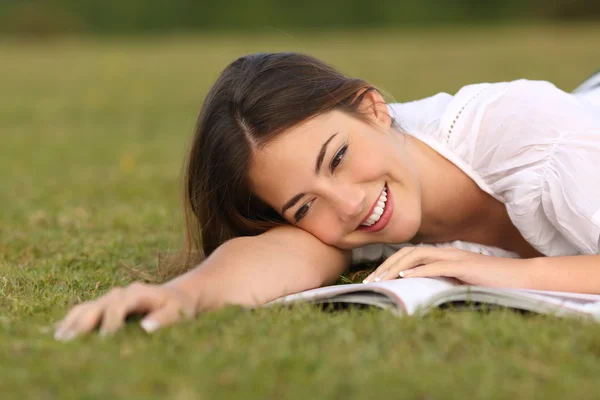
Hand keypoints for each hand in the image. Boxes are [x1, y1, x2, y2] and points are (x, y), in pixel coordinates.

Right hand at [54, 282, 196, 340]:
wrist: (177, 295)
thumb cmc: (179, 306)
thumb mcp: (178, 311)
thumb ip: (164, 318)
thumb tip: (146, 328)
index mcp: (138, 292)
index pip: (119, 305)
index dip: (110, 322)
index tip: (104, 340)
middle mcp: (120, 293)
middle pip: (98, 305)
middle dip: (83, 323)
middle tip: (69, 342)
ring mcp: (110, 298)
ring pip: (87, 307)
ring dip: (72, 322)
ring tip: (59, 339)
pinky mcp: (105, 305)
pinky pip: (84, 311)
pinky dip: (71, 321)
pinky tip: (58, 333)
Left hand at [362, 246, 532, 287]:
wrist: (522, 278)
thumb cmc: (492, 283)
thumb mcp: (460, 282)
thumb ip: (442, 281)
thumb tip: (419, 291)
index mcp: (443, 255)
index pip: (409, 254)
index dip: (389, 264)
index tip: (374, 280)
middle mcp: (446, 252)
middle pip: (407, 252)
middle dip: (386, 266)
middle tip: (370, 281)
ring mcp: (455, 257)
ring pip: (417, 256)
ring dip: (396, 267)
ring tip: (381, 280)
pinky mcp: (465, 266)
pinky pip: (437, 265)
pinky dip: (419, 270)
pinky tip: (405, 277)